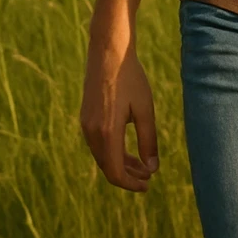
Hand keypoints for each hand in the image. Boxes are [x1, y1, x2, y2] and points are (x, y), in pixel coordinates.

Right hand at [80, 32, 158, 191]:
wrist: (108, 52)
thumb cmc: (131, 79)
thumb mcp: (145, 111)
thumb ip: (148, 141)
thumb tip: (152, 168)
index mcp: (107, 132)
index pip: (115, 172)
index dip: (131, 184)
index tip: (148, 185)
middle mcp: (92, 132)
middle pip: (107, 167)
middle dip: (128, 176)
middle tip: (148, 176)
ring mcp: (85, 124)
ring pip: (102, 156)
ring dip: (120, 164)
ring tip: (142, 164)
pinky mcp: (85, 117)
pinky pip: (97, 144)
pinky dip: (112, 152)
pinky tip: (127, 149)